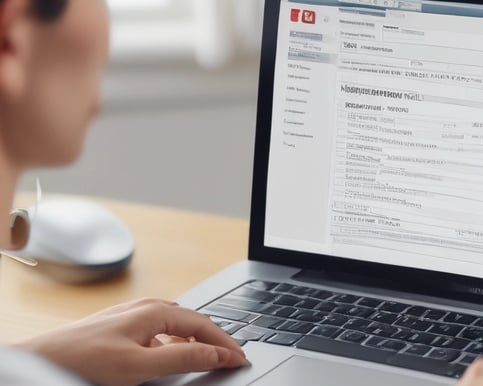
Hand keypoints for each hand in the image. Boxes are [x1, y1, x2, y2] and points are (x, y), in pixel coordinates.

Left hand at [14, 298, 247, 385]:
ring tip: (211, 357)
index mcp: (155, 311)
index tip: (241, 359)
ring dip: (197, 341)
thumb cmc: (84, 360)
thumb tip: (216, 354)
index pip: (204, 326)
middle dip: (215, 339)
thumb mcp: (140, 365)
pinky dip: (178, 343)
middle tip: (232, 358)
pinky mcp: (124, 326)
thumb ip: (182, 359)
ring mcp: (134, 315)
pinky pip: (162, 331)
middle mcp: (147, 307)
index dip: (225, 344)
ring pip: (178, 326)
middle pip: (194, 322)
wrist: (43, 359)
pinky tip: (175, 355)